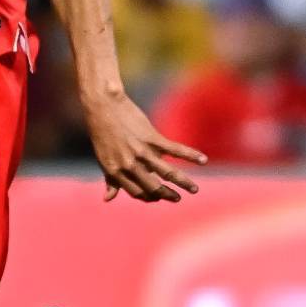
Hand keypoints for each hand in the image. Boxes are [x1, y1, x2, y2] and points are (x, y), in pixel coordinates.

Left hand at [85, 93, 206, 202]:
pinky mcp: (151, 138)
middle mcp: (129, 165)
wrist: (103, 107)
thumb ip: (110, 180)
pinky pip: (175, 150)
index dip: (148, 197)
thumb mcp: (104, 160)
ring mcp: (141, 152)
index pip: (137, 192)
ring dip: (184, 183)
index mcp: (116, 172)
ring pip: (167, 173)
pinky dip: (191, 155)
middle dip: (167, 195)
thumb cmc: (102, 134)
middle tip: (177, 198)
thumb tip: (107, 199)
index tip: (157, 198)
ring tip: (194, 190)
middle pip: (153, 187)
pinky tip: (203, 160)